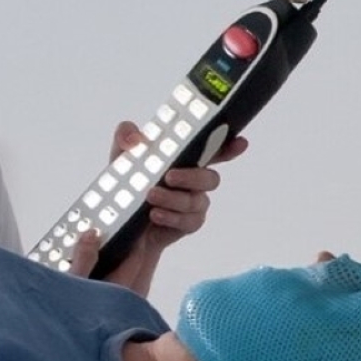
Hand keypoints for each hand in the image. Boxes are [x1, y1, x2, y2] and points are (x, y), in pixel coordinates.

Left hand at [68, 121, 247, 295]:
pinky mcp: (189, 223)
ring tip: (150, 197)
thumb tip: (135, 137)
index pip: (213, 150)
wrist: (121, 222)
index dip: (229, 147)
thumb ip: (125, 137)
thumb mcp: (121, 156)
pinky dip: (171, 217)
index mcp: (185, 159)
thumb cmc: (127, 183)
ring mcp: (195, 203)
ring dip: (174, 198)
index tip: (239, 142)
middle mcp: (195, 180)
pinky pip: (190, 221)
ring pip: (197, 201)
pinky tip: (155, 214)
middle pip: (210, 178)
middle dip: (191, 176)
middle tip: (168, 176)